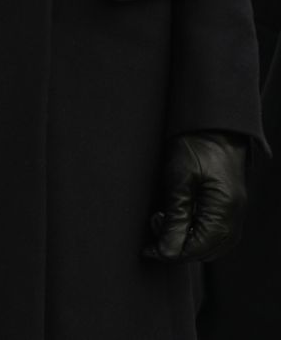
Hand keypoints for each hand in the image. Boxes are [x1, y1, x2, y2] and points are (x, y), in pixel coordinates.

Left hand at [142, 131, 247, 262]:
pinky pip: (210, 235)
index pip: (196, 250)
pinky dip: (191, 233)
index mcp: (223, 213)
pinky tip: (175, 217)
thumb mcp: (178, 181)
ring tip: (162, 218)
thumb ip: (175, 218)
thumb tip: (166, 251)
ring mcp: (232, 217)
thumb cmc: (195, 148)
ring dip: (182, 240)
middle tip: (154, 225)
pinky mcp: (226, 211)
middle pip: (202, 252)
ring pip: (206, 246)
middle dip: (175, 247)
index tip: (147, 248)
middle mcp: (233, 220)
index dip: (169, 252)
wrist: (211, 129)